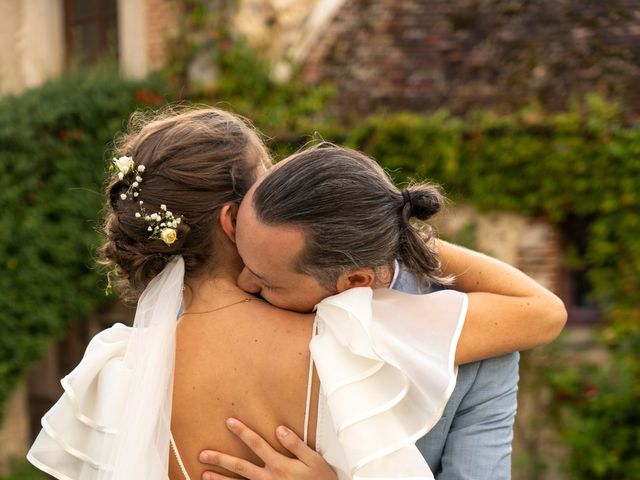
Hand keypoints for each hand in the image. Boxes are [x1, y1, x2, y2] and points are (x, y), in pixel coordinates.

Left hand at [199, 418, 336, 479]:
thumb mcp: (313, 460)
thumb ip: (296, 444)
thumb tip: (280, 429)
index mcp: (279, 464)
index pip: (256, 444)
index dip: (242, 432)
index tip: (229, 422)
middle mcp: (269, 478)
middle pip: (240, 466)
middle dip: (220, 459)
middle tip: (203, 454)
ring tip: (205, 475)